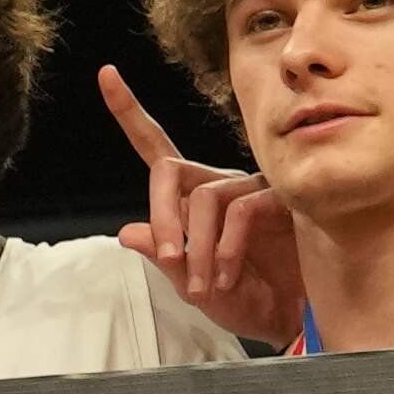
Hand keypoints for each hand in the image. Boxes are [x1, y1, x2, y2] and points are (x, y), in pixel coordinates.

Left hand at [99, 69, 300, 345]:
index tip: (105, 74)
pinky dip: (226, 249)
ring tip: (202, 286)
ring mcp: (251, 188)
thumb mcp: (190, 284)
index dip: (130, 112)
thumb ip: (162, 256)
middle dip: (162, 214)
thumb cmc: (243, 297)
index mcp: (191, 196)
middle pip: (170, 170)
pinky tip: (227, 276)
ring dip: (196, 248)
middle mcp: (219, 183)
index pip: (156, 148)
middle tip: (169, 258)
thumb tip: (127, 231)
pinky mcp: (281, 200)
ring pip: (205, 199)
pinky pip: (240, 213)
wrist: (288, 320)